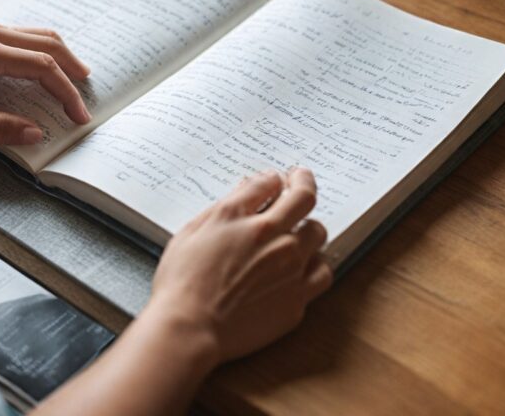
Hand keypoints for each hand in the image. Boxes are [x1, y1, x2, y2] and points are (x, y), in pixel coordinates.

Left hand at [0, 13, 90, 146]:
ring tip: (67, 75)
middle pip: (42, 41)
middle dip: (69, 66)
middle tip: (86, 90)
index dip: (65, 93)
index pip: (41, 67)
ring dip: (51, 53)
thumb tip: (35, 131)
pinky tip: (28, 63)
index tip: (78, 116)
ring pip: (26, 32)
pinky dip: (28, 47)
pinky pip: (6, 31)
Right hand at [147, 167, 332, 365]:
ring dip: (307, 229)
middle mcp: (274, 238)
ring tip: (294, 236)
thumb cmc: (183, 280)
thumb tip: (251, 186)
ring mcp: (290, 269)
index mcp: (244, 217)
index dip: (274, 177)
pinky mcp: (297, 300)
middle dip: (301, 189)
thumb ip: (228, 205)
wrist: (190, 327)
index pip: (272, 181)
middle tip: (296, 189)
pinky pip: (321, 273)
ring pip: (318, 235)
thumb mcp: (194, 230)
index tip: (275, 181)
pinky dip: (313, 265)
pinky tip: (299, 268)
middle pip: (305, 200)